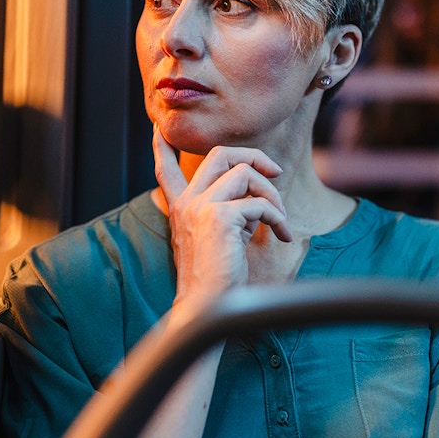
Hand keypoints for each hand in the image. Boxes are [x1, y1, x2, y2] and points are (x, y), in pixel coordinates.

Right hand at [152, 127, 291, 304]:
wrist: (205, 308)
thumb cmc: (216, 279)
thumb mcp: (215, 238)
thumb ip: (226, 213)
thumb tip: (253, 197)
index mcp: (181, 208)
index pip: (167, 170)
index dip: (162, 148)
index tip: (158, 129)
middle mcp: (187, 203)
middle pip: (219, 154)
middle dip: (253, 155)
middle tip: (275, 171)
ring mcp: (201, 207)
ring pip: (245, 173)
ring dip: (272, 194)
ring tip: (279, 219)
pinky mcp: (220, 218)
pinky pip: (259, 204)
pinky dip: (277, 217)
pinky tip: (280, 235)